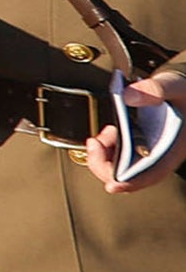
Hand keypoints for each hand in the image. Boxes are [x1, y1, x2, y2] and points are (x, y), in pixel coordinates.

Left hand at [91, 70, 177, 195]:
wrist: (184, 93)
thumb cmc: (183, 94)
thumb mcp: (175, 86)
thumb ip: (156, 89)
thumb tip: (128, 96)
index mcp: (173, 149)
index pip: (152, 174)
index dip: (131, 182)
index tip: (112, 184)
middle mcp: (159, 155)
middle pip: (130, 175)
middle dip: (106, 164)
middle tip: (94, 143)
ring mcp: (147, 151)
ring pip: (120, 166)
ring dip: (105, 154)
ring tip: (105, 134)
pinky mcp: (137, 145)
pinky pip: (118, 154)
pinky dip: (107, 146)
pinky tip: (110, 131)